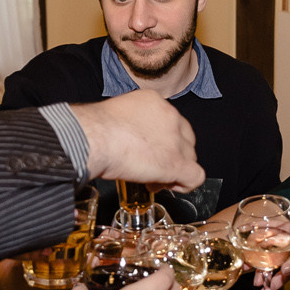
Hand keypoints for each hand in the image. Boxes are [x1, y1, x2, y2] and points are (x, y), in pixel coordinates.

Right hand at [71, 92, 203, 191]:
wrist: (94, 138)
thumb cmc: (94, 129)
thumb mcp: (116, 116)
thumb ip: (130, 123)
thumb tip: (126, 136)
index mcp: (156, 102)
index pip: (171, 123)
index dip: (162, 140)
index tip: (148, 151)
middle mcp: (171, 117)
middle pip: (185, 139)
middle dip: (171, 154)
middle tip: (152, 167)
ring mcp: (176, 141)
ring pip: (190, 157)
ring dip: (174, 170)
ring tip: (153, 180)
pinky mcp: (177, 163)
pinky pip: (195, 177)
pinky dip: (184, 185)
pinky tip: (167, 186)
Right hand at [252, 218, 289, 289]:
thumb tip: (281, 271)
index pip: (274, 226)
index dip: (257, 228)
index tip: (241, 230)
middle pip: (269, 247)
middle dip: (256, 258)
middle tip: (245, 268)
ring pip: (272, 263)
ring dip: (264, 274)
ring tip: (259, 284)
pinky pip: (279, 275)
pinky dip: (273, 283)